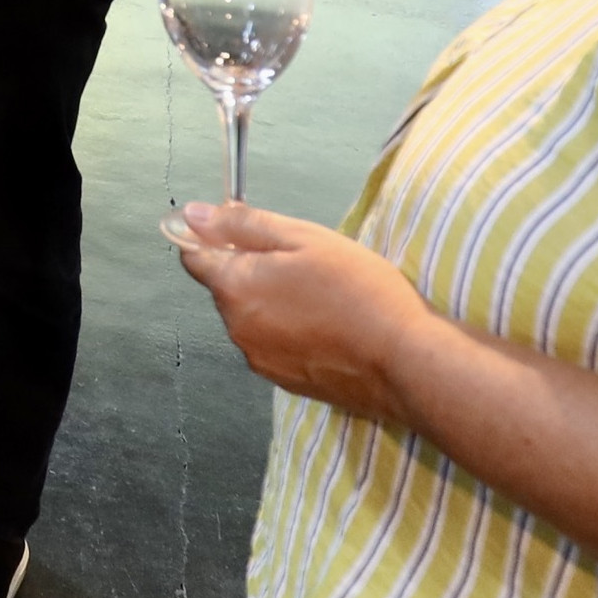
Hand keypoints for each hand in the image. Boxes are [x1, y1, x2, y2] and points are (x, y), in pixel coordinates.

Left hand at [168, 199, 440, 425]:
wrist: (405, 361)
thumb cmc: (359, 292)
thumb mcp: (303, 238)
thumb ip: (243, 225)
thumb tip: (192, 214)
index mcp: (234, 289)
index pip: (194, 257)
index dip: (213, 237)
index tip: (242, 229)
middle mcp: (237, 329)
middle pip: (228, 288)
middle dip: (254, 270)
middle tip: (306, 262)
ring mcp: (260, 360)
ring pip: (253, 317)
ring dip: (274, 302)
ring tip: (325, 296)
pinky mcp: (286, 382)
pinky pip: (275, 345)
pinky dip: (292, 331)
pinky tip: (330, 325)